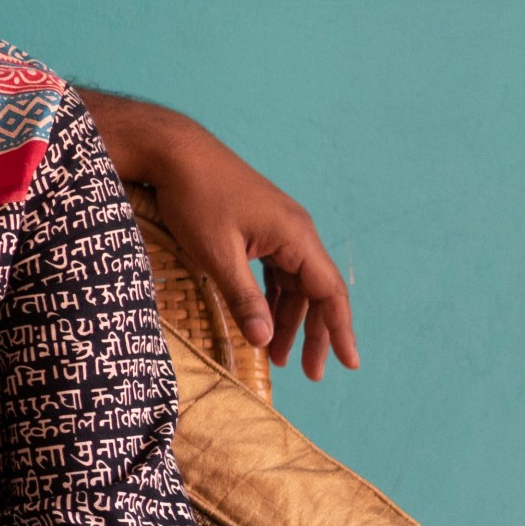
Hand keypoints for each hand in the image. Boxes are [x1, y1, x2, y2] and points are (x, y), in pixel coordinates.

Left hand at [146, 137, 359, 380]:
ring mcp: (279, 227)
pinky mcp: (261, 226)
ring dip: (289, 319)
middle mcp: (297, 231)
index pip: (329, 292)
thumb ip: (244, 299)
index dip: (340, 330)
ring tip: (277, 358)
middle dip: (315, 334)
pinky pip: (276, 269)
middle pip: (316, 291)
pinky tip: (263, 321)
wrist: (174, 152)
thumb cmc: (195, 198)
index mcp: (296, 236)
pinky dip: (272, 298)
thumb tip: (265, 341)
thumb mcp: (217, 255)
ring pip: (294, 283)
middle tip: (310, 373)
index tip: (350, 363)